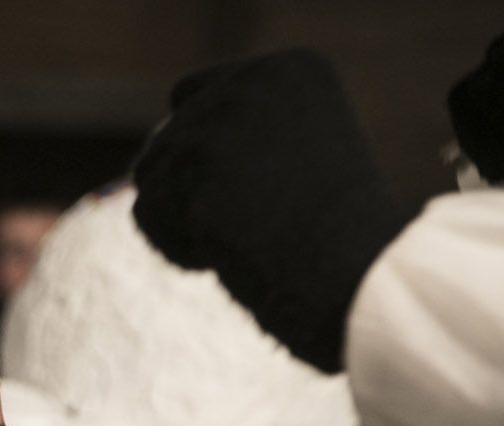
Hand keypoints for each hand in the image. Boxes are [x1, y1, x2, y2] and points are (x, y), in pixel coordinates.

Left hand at [132, 49, 411, 371]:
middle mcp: (251, 82)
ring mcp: (220, 123)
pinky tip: (225, 254)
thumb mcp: (299, 161)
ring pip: (151, 174)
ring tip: (241, 238)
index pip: (190, 95)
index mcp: (290, 70)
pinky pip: (146, 213)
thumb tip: (156, 155)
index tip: (257, 192)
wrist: (357, 276)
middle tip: (250, 222)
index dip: (207, 157)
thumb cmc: (334, 238)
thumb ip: (238, 140)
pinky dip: (175, 247)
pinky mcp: (194, 173)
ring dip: (182, 219)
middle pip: (167, 137)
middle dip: (192, 190)